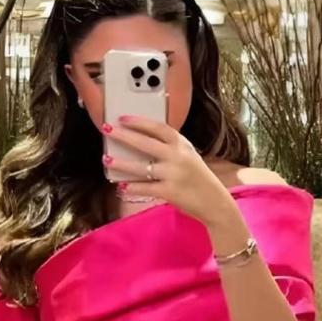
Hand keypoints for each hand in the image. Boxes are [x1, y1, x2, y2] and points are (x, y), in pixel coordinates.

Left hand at [102, 115, 238, 227]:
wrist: (214, 202)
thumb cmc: (198, 177)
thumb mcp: (189, 155)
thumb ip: (171, 147)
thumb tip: (142, 140)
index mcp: (182, 144)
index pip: (157, 127)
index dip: (138, 122)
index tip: (122, 118)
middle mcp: (177, 157)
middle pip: (145, 143)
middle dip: (124, 136)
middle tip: (107, 130)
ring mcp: (173, 174)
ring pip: (141, 167)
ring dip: (122, 163)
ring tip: (107, 160)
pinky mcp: (169, 192)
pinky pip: (145, 188)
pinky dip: (132, 187)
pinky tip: (121, 186)